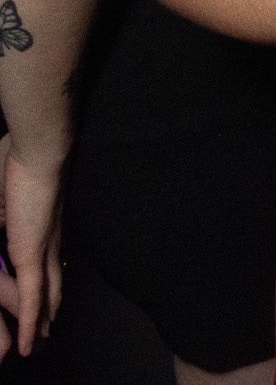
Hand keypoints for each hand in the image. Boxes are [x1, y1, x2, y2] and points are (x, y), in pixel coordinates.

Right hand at [0, 132, 64, 357]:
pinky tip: (31, 341)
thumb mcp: (2, 200)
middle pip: (52, 283)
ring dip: (42, 321)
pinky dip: (33, 320)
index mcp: (43, 227)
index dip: (48, 282)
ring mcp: (44, 249)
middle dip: (49, 309)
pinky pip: (34, 296)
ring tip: (39, 343)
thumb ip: (4, 219)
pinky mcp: (34, 254)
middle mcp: (50, 241)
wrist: (37, 151)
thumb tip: (4, 225)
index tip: (48, 299)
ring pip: (45, 295)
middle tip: (47, 332)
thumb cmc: (16, 163)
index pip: (47, 262)